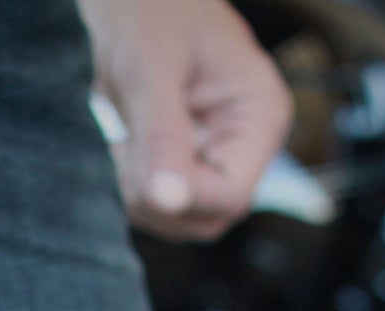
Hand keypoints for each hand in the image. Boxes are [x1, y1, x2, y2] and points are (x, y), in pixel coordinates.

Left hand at [77, 0, 291, 241]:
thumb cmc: (149, 10)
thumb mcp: (150, 71)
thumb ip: (162, 138)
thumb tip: (168, 200)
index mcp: (260, 116)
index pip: (231, 195)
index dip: (182, 197)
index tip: (136, 166)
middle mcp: (248, 142)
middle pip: (209, 216)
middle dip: (157, 199)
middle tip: (125, 147)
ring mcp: (220, 153)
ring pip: (183, 217)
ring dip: (143, 195)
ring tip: (125, 139)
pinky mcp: (190, 160)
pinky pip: (165, 201)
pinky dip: (136, 186)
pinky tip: (127, 145)